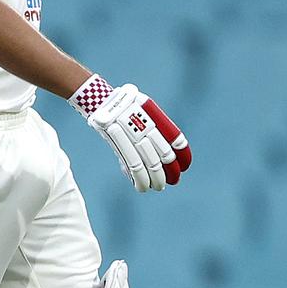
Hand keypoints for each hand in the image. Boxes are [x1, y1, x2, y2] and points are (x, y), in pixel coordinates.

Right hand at [69, 75, 191, 192]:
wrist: (101, 101)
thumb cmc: (125, 106)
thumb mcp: (144, 107)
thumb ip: (155, 125)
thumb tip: (166, 152)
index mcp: (155, 115)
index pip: (176, 138)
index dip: (183, 154)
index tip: (185, 166)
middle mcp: (146, 124)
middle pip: (165, 154)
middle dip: (171, 171)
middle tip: (174, 180)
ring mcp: (132, 133)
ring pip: (151, 163)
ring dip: (157, 178)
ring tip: (159, 186)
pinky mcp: (118, 142)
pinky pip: (133, 166)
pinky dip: (140, 179)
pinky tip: (143, 187)